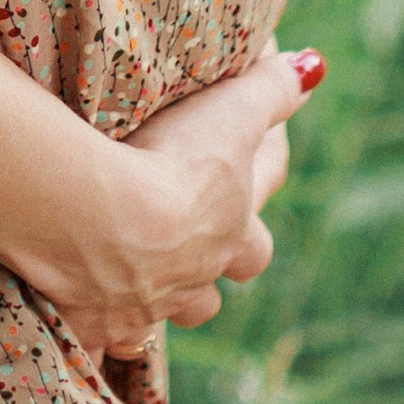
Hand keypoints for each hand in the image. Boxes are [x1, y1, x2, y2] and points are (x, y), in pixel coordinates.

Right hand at [22, 48, 325, 358]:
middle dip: (232, 248)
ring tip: (149, 265)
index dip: (266, 155)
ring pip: (180, 307)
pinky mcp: (98, 323)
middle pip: (239, 264)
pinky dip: (102, 324)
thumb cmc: (168, 162)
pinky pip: (107, 336)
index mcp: (233, 219)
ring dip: (173, 288)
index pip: (264, 184)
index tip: (258, 130)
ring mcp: (153, 302)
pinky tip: (89, 310)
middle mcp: (202, 269)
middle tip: (208, 222)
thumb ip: (270, 90)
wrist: (99, 226)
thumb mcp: (228, 114)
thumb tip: (314, 67)